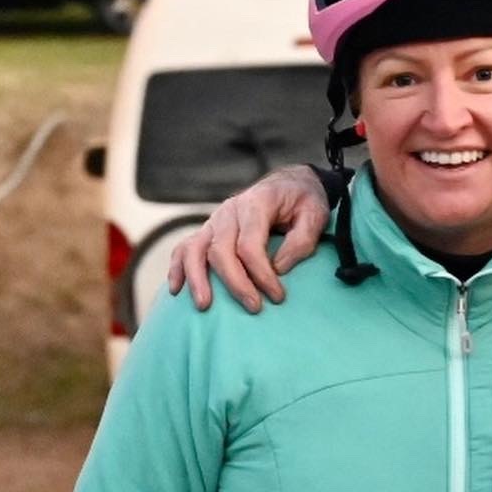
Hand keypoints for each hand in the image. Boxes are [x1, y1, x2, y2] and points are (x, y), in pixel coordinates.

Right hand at [166, 166, 329, 312]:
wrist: (290, 184)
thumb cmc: (303, 202)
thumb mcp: (315, 215)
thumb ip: (300, 241)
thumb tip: (277, 268)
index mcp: (256, 203)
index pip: (250, 245)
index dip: (262, 274)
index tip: (277, 296)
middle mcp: (230, 210)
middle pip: (221, 250)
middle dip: (236, 283)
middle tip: (253, 307)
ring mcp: (215, 220)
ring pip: (196, 249)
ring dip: (197, 278)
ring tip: (204, 305)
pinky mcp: (208, 230)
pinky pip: (185, 248)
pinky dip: (178, 268)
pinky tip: (177, 290)